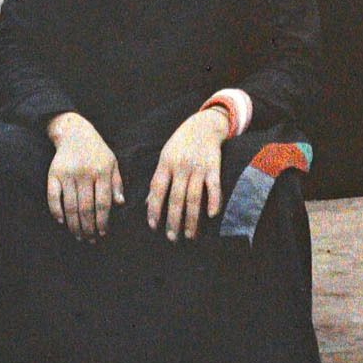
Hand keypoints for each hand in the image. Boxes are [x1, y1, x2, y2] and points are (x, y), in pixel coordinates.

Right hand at [46, 112, 123, 238]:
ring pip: (70, 206)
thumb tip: (120, 204)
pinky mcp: (53, 174)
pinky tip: (62, 222)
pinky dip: (56, 211)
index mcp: (102, 170)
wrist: (74, 132)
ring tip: (78, 236)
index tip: (102, 233)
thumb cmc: (97, 151)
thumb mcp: (112, 163)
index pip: (103, 202)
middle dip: (88, 228)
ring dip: (74, 225)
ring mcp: (68, 174)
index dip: (103, 221)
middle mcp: (85, 173)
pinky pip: (53, 196)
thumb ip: (117, 183)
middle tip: (89, 240)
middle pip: (86, 208)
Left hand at [147, 107, 228, 240]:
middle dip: (173, 220)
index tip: (153, 226)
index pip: (157, 189)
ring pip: (194, 196)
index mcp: (166, 163)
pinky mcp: (214, 167)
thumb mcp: (165, 157)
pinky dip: (214, 200)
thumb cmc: (180, 144)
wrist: (203, 124)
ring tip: (189, 235)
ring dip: (191, 218)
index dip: (154, 208)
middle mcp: (181, 166)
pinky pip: (214, 186)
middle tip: (171, 238)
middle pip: (176, 197)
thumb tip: (148, 203)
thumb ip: (158, 179)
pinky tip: (211, 214)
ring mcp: (198, 167)